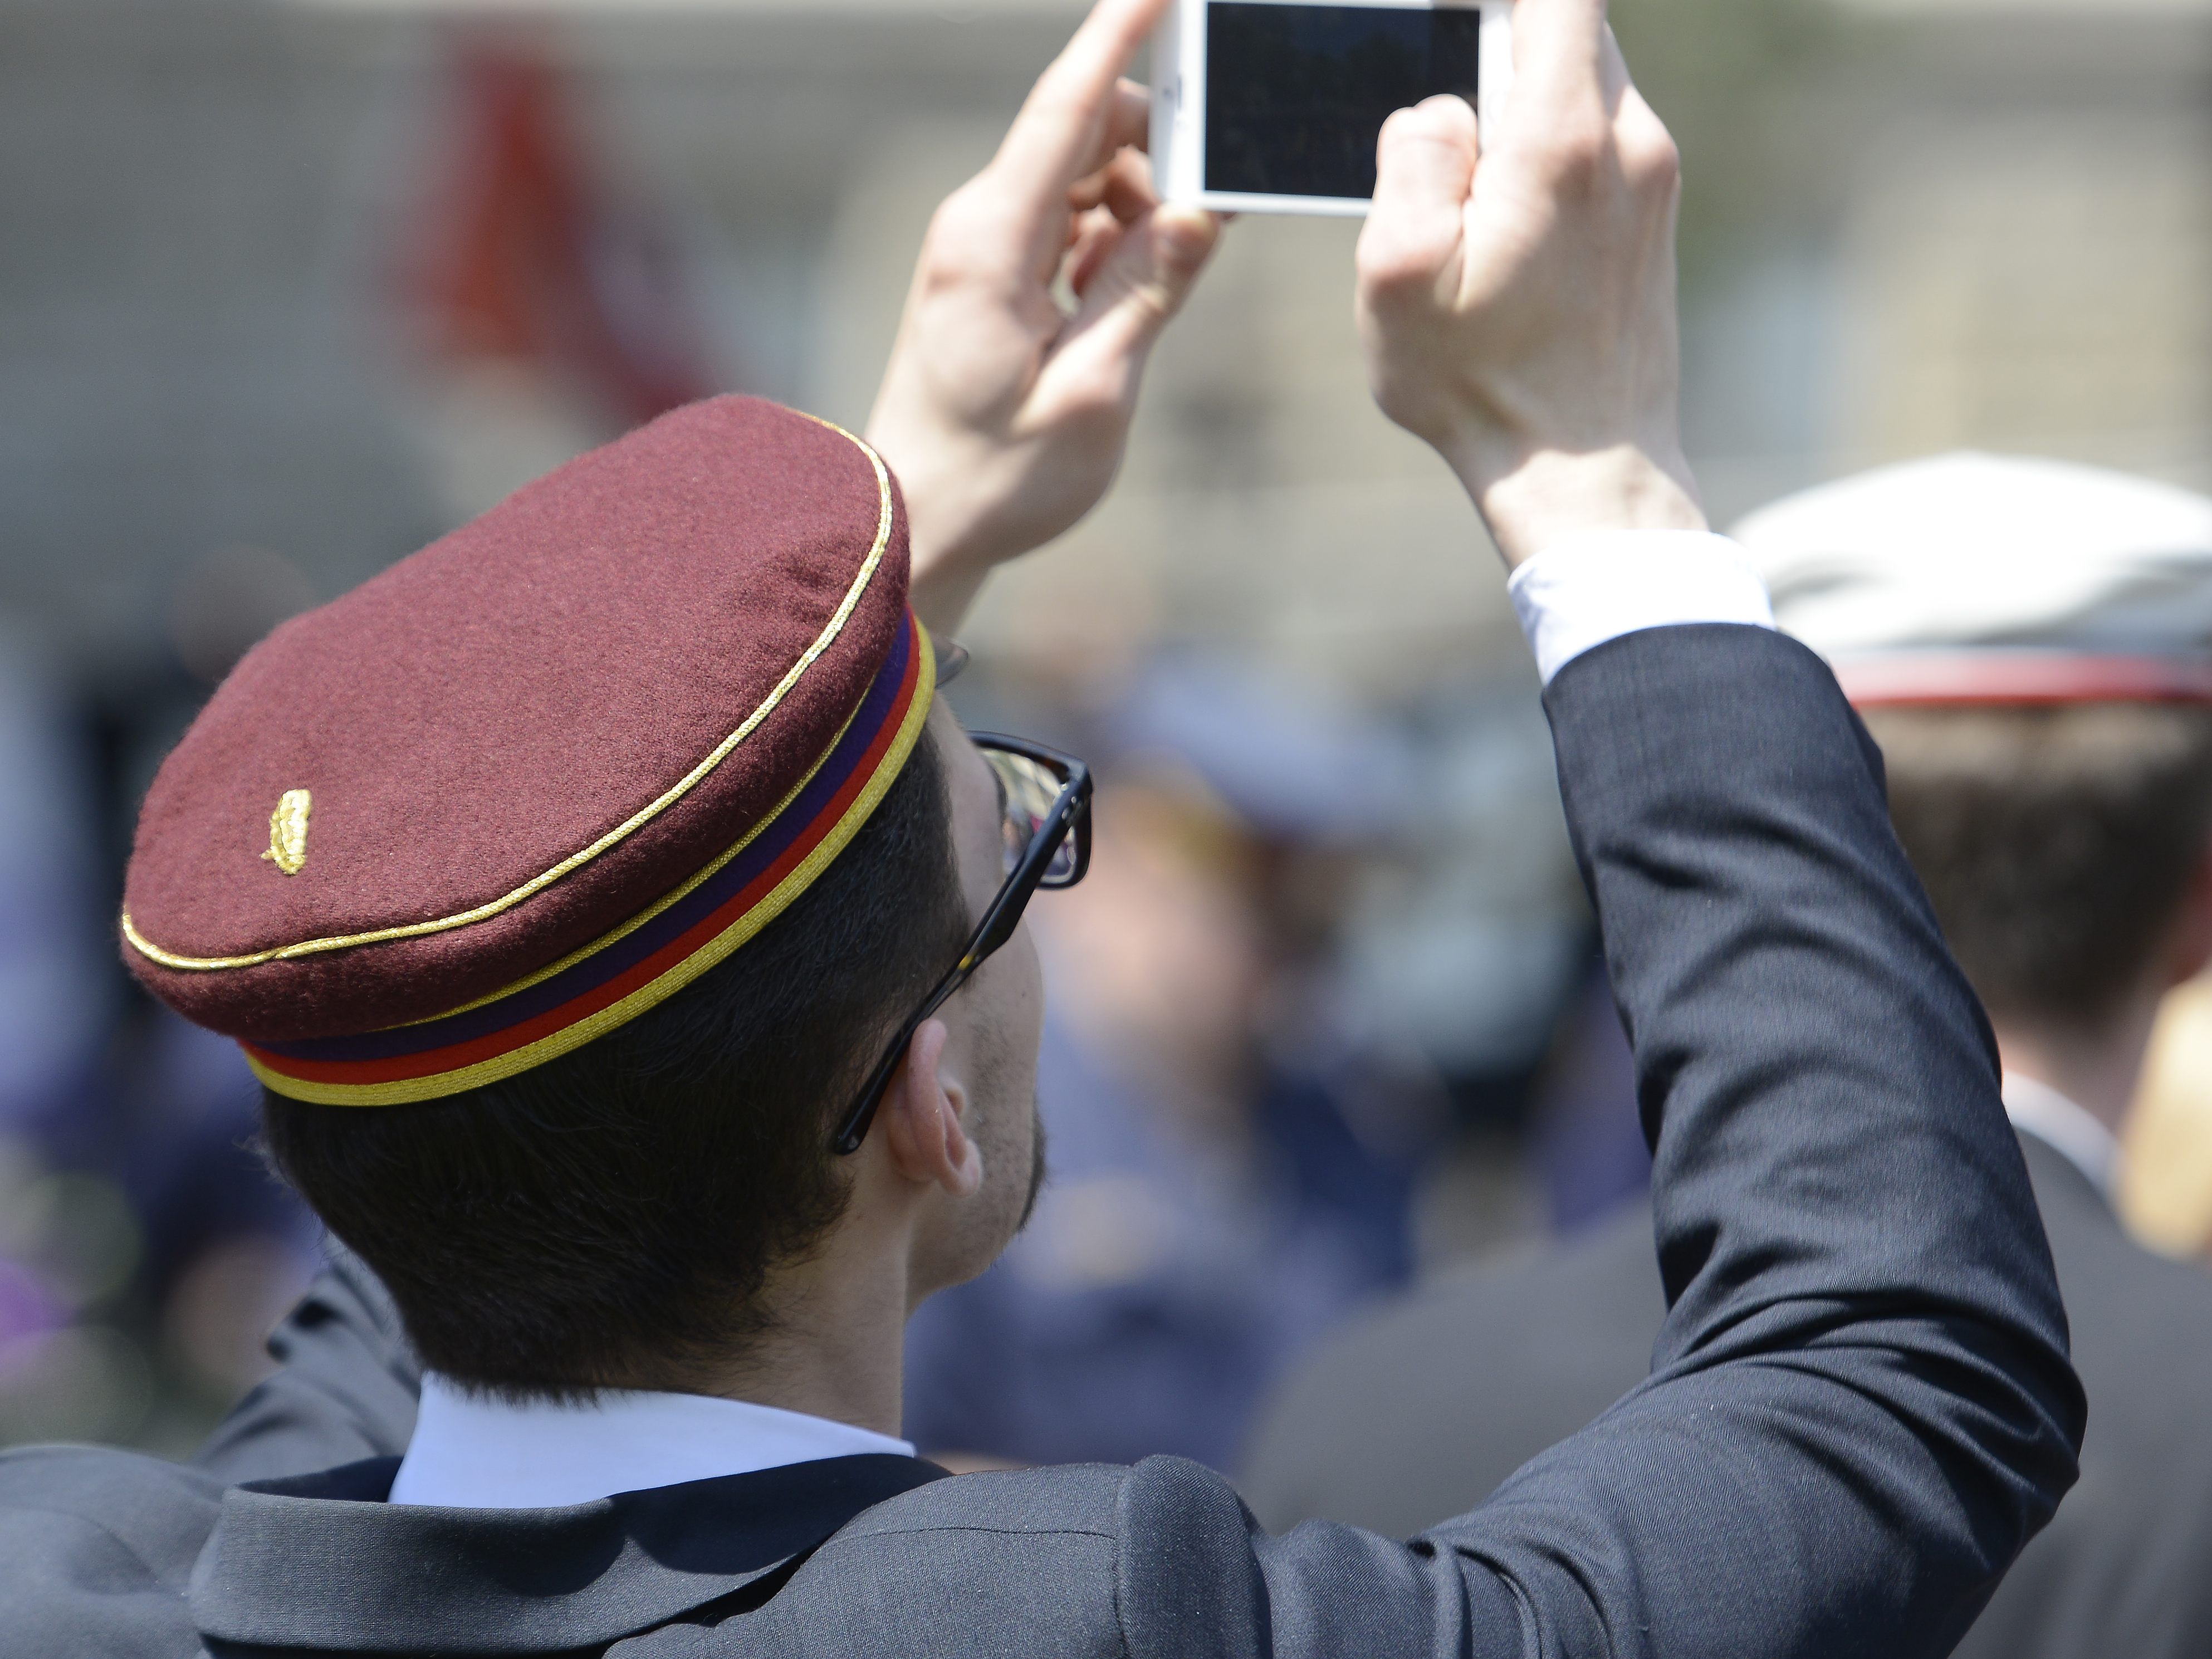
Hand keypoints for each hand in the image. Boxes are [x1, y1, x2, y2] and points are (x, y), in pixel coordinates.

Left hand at [866, 0, 1220, 635]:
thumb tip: (1197, 209)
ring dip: (1137, 216)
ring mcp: (980, 246)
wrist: (916, 527)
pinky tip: (1114, 311)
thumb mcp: (1092, 392)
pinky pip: (1067, 223)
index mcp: (993, 243)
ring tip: (1144, 302)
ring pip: (1085, 179)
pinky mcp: (990, 272)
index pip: (1066, 107)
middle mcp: (979, 225)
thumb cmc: (998, 479)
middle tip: (1198, 234)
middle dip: (1158, 159)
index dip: (1120, 33)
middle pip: (1087, 135)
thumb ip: (1147, 291)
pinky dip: (1110, 245)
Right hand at [1355, 0, 1703, 567]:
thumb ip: (1413, 158)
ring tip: (1469, 192)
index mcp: (1563, 137)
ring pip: (1581, 77)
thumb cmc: (1481, 387)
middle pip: (1568, 21)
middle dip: (1498, 39)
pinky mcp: (1652, 212)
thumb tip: (1443, 104)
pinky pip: (1594, 134)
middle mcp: (1629, 140)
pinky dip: (1542, 145)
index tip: (1449, 15)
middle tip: (1444, 116)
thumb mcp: (1401, 276)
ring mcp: (1653, 177)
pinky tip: (1502, 221)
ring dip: (1517, 102)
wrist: (1585, 473)